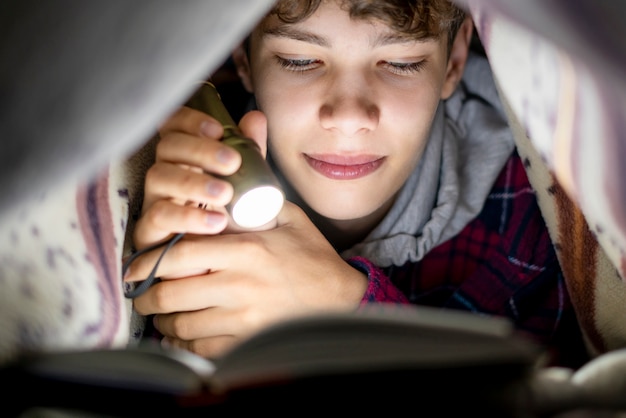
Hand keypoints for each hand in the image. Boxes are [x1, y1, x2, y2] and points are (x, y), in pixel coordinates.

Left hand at [125, 201, 367, 357]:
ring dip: (164, 320)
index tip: (135, 266)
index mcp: (246, 249)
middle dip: (147, 296)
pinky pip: (201, 349)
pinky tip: (181, 335)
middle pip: (172, 294)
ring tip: (161, 313)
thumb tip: (229, 176)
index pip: (180, 254)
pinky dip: (183, 344)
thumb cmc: (312, 258)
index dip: (148, 261)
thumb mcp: (289, 219)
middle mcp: (239, 285)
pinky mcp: (248, 340)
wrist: (342, 299)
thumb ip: (255, 200)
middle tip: (142, 293)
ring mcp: (243, 318)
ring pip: (182, 324)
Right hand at [133, 107, 268, 274]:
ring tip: (225, 194)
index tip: (218, 128)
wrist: (234, 268)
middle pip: (167, 148)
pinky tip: (216, 221)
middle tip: (232, 162)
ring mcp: (155, 202)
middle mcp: (167, 176)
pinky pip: (157, 217)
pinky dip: (187, 217)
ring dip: (193, 182)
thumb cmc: (239, 223)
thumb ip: (250, 152)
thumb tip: (255, 117)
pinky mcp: (150, 233)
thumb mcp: (249, 185)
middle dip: (200, 150)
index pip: (175, 127)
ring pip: (158, 177)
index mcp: (187, 160)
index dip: (190, 121)